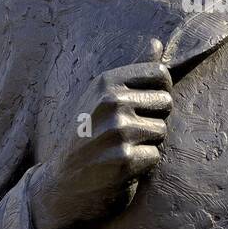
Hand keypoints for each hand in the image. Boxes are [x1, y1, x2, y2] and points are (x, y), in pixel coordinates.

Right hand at [28, 39, 172, 228]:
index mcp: (106, 82)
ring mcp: (117, 131)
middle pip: (166, 102)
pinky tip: (120, 167)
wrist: (61, 185)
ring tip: (121, 149)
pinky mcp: (123, 159)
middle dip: (153, 120)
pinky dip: (143, 165)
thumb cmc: (87, 137)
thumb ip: (134, 72)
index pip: (161, 73)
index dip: (159, 91)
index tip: (142, 105)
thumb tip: (157, 43)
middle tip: (125, 133)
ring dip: (148, 144)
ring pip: (162, 131)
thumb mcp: (101, 98)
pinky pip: (156, 156)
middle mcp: (110, 102)